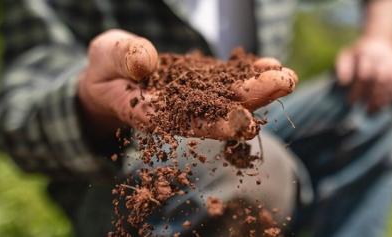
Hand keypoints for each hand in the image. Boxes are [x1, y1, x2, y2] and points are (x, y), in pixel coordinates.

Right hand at [78, 29, 297, 139]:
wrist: (113, 75)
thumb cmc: (104, 69)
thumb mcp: (104, 56)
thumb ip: (122, 57)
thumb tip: (146, 61)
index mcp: (151, 113)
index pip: (186, 123)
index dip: (215, 124)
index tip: (244, 123)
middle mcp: (180, 111)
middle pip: (218, 111)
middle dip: (252, 100)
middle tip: (284, 84)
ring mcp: (195, 99)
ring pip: (230, 97)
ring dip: (260, 89)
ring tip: (287, 76)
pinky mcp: (203, 85)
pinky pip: (229, 81)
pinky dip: (250, 74)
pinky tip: (272, 65)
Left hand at [336, 36, 391, 111]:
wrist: (379, 40)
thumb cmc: (358, 54)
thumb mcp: (346, 56)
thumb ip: (342, 68)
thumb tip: (343, 82)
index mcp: (366, 53)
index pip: (363, 75)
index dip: (357, 90)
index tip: (351, 102)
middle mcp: (383, 55)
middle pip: (381, 79)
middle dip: (374, 96)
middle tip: (367, 110)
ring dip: (386, 97)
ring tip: (377, 109)